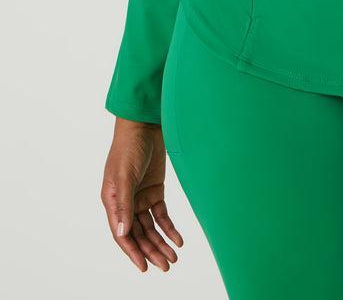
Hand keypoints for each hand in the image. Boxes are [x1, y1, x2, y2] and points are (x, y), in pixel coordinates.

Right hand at [100, 117, 183, 273]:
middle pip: (138, 234)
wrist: (144, 125)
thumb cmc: (128, 148)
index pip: (122, 234)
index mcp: (112, 201)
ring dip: (161, 242)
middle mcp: (126, 202)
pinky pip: (161, 215)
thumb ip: (124, 204)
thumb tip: (123, 233)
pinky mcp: (154, 190)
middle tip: (165, 266)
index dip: (133, 252)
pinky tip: (178, 239)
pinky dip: (169, 227)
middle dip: (151, 251)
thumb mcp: (124, 176)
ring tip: (173, 258)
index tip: (145, 267)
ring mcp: (140, 197)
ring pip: (150, 228)